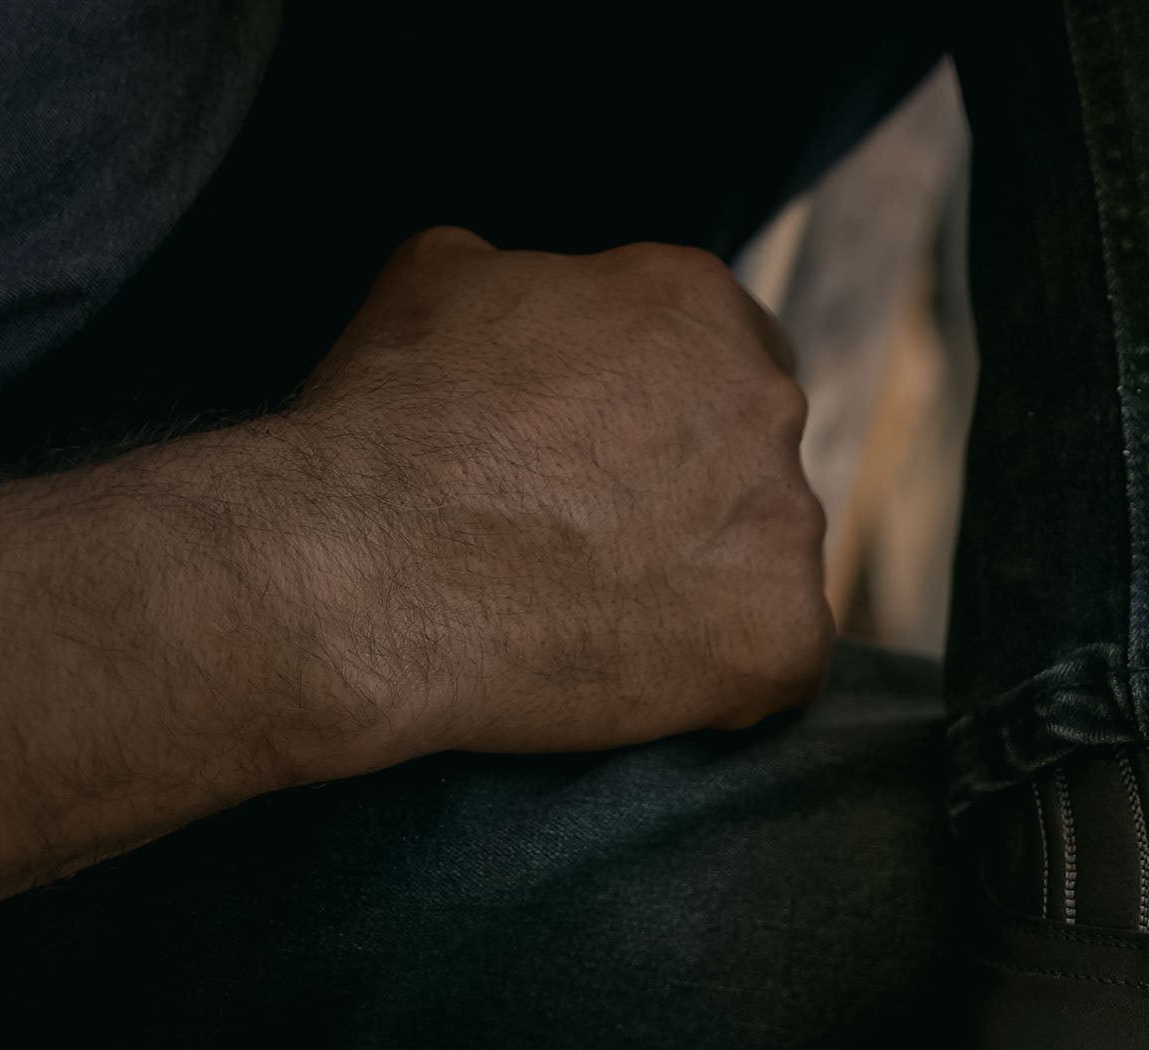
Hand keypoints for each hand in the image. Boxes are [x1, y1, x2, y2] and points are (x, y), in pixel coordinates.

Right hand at [281, 227, 831, 760]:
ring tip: (593, 607)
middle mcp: (767, 404)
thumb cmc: (387, 426)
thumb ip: (533, 277)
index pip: (729, 352)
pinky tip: (628, 669)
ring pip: (767, 560)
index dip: (669, 412)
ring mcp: (786, 526)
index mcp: (697, 305)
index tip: (616, 458)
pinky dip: (716, 674)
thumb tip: (541, 289)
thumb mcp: (439, 276)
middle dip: (694, 494)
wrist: (361, 572)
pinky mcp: (783, 638)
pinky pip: (774, 660)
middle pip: (756, 457)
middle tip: (598, 539)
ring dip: (704, 583)